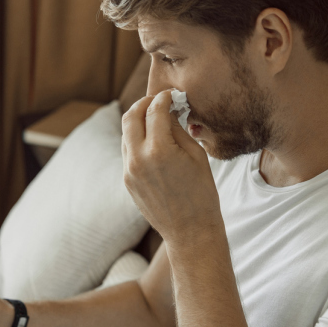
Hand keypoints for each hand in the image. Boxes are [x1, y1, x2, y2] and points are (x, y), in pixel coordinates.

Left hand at [121, 90, 223, 244]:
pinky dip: (137, 140)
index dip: (163, 98)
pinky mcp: (127, 180)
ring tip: (157, 121)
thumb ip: (177, 129)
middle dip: (144, 104)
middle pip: (130, 116)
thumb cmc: (201, 193)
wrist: (190, 231)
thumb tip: (169, 111)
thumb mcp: (196, 155)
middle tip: (158, 102)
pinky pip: (128, 151)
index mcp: (159, 150)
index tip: (171, 96)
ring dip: (139, 122)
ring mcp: (129, 171)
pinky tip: (154, 141)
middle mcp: (138, 158)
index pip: (154, 110)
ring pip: (126, 133)